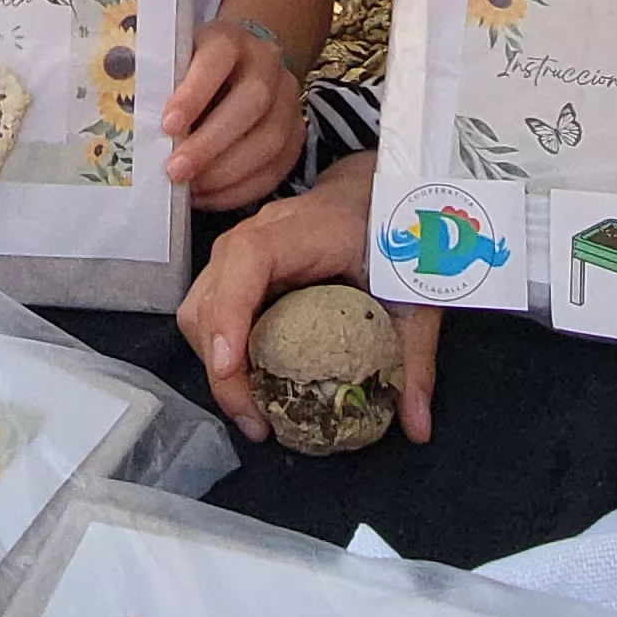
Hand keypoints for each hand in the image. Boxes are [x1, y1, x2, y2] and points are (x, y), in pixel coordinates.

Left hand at [162, 19, 303, 212]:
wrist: (238, 68)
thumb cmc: (190, 71)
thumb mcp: (174, 63)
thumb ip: (161, 86)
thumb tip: (135, 128)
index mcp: (232, 39)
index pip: (219, 57)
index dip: (195, 92)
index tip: (168, 125)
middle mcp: (268, 64)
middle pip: (253, 102)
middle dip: (211, 143)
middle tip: (175, 170)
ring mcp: (289, 100)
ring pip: (270, 140)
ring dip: (227, 172)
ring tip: (190, 188)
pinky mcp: (297, 135)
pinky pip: (276, 169)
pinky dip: (241, 189)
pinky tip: (209, 197)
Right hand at [176, 160, 438, 445]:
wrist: (376, 190)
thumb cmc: (392, 233)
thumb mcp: (413, 297)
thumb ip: (416, 361)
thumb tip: (417, 426)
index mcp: (305, 232)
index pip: (248, 260)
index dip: (231, 313)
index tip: (231, 366)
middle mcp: (259, 234)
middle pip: (211, 297)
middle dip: (219, 364)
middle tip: (254, 417)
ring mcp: (241, 247)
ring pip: (200, 306)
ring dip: (214, 360)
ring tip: (250, 407)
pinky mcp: (237, 265)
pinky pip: (211, 307)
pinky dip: (220, 347)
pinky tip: (250, 379)